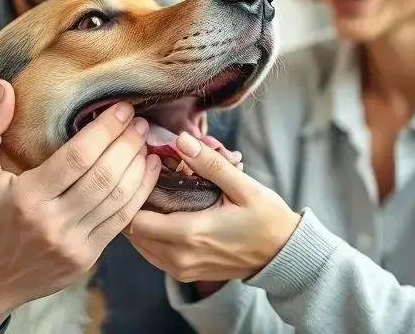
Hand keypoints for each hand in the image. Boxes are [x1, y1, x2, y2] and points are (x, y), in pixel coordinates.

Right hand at [0, 80, 160, 332]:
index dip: (105, 130)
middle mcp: (53, 224)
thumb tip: (3, 85)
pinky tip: (147, 172)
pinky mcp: (86, 259)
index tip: (121, 109)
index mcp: (27, 199)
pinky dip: (139, 194)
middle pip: (105, 176)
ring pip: (120, 200)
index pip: (78, 157)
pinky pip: (121, 222)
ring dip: (138, 167)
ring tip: (147, 141)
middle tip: (139, 122)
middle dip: (128, 144)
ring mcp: (73, 245)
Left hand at [125, 132, 300, 288]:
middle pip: (132, 232)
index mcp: (190, 233)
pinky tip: (159, 213)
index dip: (131, 193)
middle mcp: (179, 257)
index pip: (135, 219)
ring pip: (139, 245)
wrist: (283, 256)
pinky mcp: (184, 274)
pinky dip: (148, 235)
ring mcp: (180, 269)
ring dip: (139, 220)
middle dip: (132, 204)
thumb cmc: (267, 220)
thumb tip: (181, 140)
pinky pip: (152, 254)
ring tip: (148, 193)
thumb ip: (210, 164)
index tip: (139, 171)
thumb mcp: (243, 187)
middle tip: (141, 178)